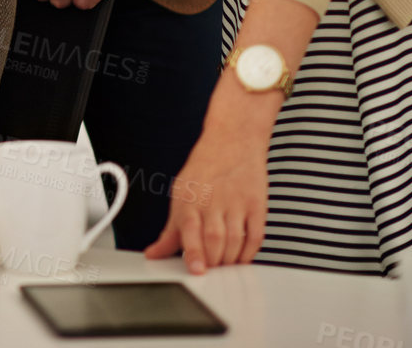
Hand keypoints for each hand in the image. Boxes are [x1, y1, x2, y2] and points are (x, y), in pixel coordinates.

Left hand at [145, 121, 268, 272]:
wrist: (232, 141)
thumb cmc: (204, 170)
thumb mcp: (180, 195)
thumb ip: (170, 230)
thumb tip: (154, 254)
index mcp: (189, 198)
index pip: (189, 228)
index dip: (193, 251)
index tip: (196, 269)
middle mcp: (213, 200)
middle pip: (214, 239)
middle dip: (213, 261)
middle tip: (210, 270)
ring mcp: (237, 202)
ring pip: (235, 240)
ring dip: (229, 259)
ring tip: (223, 265)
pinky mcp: (257, 205)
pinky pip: (256, 235)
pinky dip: (249, 252)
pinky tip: (241, 256)